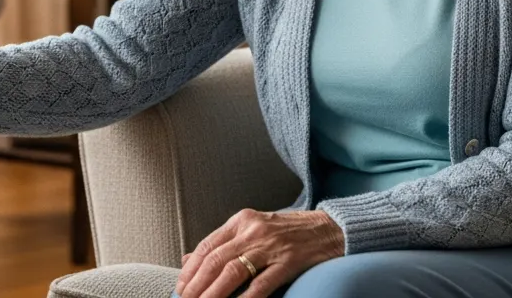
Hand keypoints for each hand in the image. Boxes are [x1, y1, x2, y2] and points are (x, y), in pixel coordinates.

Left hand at [175, 209, 344, 297]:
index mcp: (242, 220)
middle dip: (196, 285)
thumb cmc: (290, 231)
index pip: (207, 246)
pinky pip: (262, 284)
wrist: (330, 228)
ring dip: (213, 294)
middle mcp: (253, 230)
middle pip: (215, 260)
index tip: (180, 287)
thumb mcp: (253, 229)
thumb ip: (223, 243)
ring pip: (232, 272)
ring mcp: (271, 245)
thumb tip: (187, 258)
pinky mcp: (289, 261)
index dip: (190, 269)